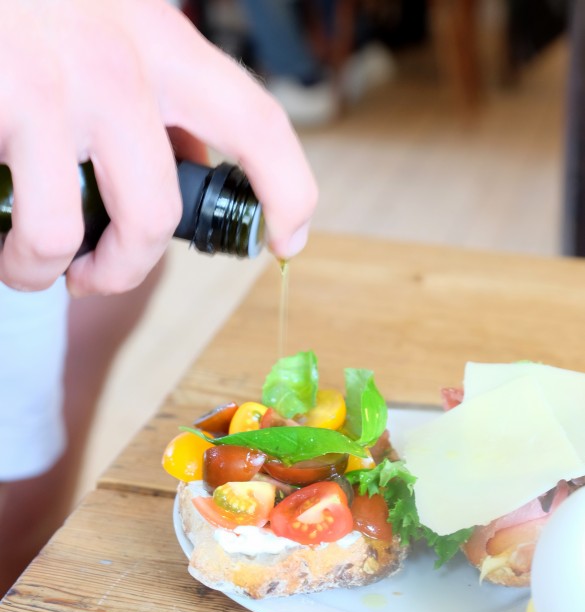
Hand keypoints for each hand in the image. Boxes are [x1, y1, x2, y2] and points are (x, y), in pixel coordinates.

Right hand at [0, 0, 316, 294]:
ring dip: (52, 271)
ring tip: (31, 265)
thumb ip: (153, 94)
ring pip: (81, 230)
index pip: (257, 124)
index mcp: (162, 43)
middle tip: (95, 277)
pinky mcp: (5, 102)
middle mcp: (119, 60)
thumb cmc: (30, 17)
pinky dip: (18, 257)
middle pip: (160, 210)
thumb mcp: (108, 36)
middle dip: (127, 268)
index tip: (287, 241)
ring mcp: (59, 84)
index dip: (287, 193)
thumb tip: (190, 158)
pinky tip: (3, 242)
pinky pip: (35, 226)